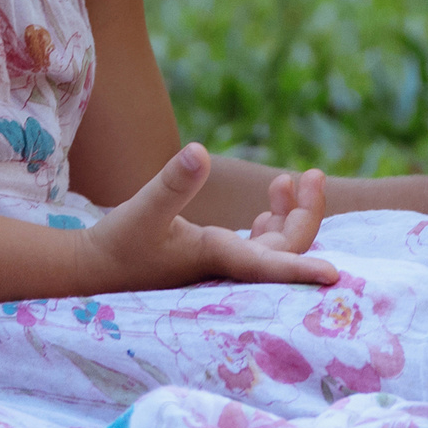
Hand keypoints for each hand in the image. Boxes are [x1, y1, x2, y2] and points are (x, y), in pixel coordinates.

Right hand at [86, 144, 338, 291]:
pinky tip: (270, 204)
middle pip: (285, 251)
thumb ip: (172, 183)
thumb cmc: (117, 245)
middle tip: (313, 174)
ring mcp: (224, 265)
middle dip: (305, 214)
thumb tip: (200, 151)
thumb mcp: (143, 210)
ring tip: (294, 179)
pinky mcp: (215, 258)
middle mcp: (229, 267)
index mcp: (218, 258)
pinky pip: (259, 246)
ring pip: (276, 249)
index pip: (271, 266)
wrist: (92, 271)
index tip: (334, 276)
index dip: (302, 270)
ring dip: (291, 217)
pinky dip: (271, 224)